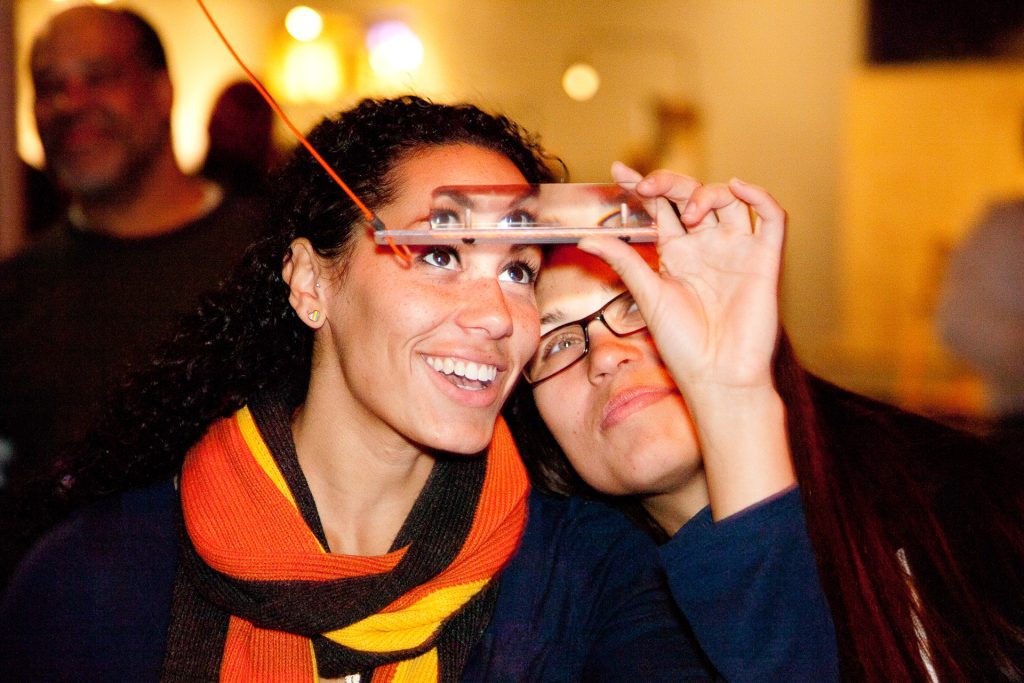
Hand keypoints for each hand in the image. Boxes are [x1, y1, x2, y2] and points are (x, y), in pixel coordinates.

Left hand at [579, 162, 784, 397]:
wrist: (717, 377)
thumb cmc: (683, 345)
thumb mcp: (647, 296)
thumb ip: (623, 261)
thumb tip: (587, 237)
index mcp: (677, 256)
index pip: (660, 209)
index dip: (643, 186)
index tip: (618, 171)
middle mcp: (706, 248)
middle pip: (692, 196)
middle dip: (670, 184)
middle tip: (649, 188)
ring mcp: (736, 252)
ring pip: (729, 200)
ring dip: (707, 193)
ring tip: (689, 214)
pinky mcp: (764, 261)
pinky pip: (771, 218)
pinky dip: (759, 196)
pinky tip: (737, 188)